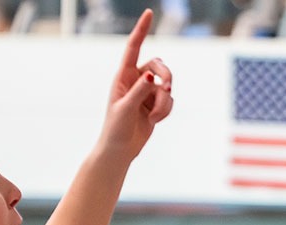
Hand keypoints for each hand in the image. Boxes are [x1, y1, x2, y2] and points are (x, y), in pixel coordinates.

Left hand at [96, 11, 174, 162]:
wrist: (120, 150)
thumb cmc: (115, 128)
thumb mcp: (125, 109)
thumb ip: (139, 91)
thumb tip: (152, 76)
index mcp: (123, 76)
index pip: (133, 47)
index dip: (141, 30)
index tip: (148, 13)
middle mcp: (136, 80)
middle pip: (160, 66)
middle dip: (167, 77)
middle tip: (167, 89)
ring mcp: (147, 92)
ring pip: (167, 86)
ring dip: (164, 102)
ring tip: (155, 117)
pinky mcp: (156, 104)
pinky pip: (170, 100)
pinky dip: (166, 110)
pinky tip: (155, 120)